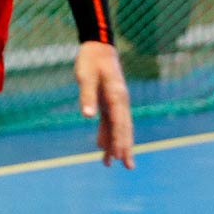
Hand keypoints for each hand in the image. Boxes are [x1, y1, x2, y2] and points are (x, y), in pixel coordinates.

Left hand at [75, 41, 133, 168]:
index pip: (119, 123)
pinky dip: (106, 134)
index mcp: (117, 96)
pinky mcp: (109, 101)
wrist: (98, 47)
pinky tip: (102, 147)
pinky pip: (109, 122)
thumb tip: (87, 116)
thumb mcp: (85, 76)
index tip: (120, 156)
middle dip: (125, 147)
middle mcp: (120, 101)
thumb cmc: (91, 60)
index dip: (120, 140)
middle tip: (128, 166)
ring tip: (112, 163)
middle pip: (124, 128)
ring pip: (117, 128)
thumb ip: (87, 95)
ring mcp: (116, 102)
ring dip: (115, 145)